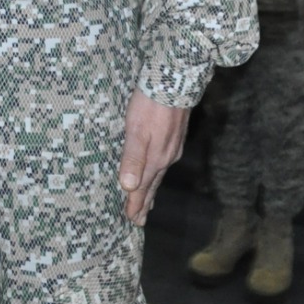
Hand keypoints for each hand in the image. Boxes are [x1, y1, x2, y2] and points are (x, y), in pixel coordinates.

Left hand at [119, 89, 189, 225]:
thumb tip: (129, 187)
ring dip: (152, 190)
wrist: (173, 82)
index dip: (136, 203)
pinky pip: (164, 162)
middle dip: (144, 202)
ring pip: (159, 174)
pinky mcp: (175, 137)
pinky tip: (157, 170)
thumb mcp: (135, 131)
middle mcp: (166, 157)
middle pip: (153, 184)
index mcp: (155, 158)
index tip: (131, 220)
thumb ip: (132, 158)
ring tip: (147, 202)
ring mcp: (172, 147)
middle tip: (138, 221)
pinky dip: (157, 173)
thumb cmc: (149, 106)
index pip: (143, 187)